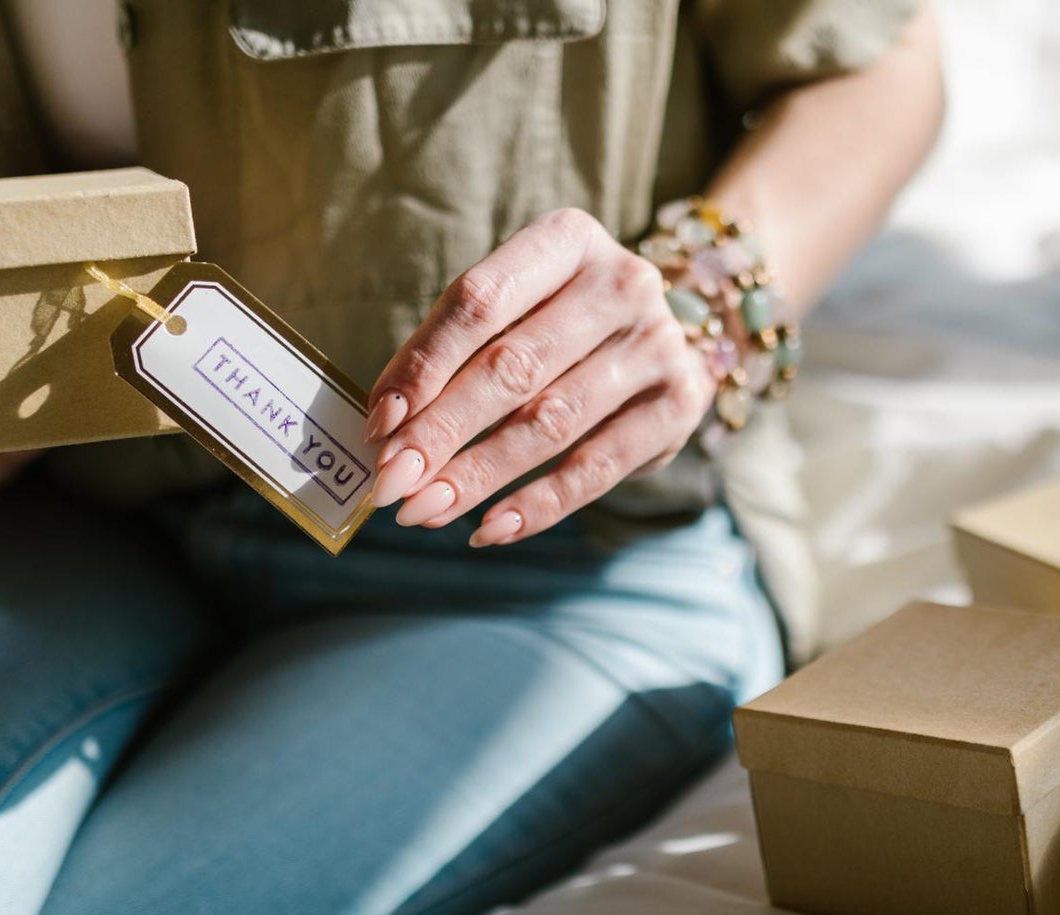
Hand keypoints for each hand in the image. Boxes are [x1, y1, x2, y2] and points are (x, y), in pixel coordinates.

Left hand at [363, 208, 714, 545]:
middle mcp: (621, 283)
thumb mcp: (516, 309)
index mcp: (568, 240)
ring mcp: (657, 344)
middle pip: (513, 366)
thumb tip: (387, 426)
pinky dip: (538, 504)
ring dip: (480, 474)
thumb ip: (454, 352)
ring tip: (425, 510)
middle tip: (392, 481)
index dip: (423, 364)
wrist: (674, 337)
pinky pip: (597, 467)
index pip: (481, 301)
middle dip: (442, 430)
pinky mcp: (679, 404)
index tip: (379, 422)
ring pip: (551, 422)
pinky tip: (489, 529)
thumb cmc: (562, 322)